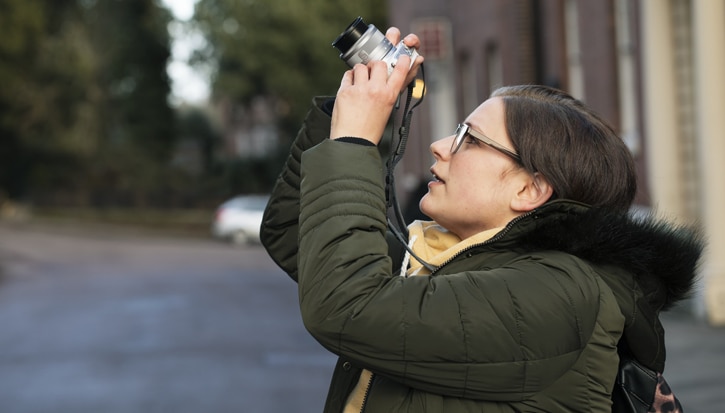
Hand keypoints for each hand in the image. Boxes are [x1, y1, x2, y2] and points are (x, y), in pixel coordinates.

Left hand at [330, 28, 423, 144]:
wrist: (352, 142)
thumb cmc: (370, 130)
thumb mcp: (386, 110)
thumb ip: (389, 93)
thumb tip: (390, 80)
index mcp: (389, 96)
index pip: (400, 71)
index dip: (402, 60)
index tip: (402, 55)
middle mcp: (376, 90)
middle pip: (379, 63)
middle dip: (376, 65)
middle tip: (372, 72)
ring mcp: (359, 89)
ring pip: (362, 66)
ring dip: (361, 71)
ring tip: (360, 81)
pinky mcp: (345, 91)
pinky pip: (348, 74)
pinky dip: (349, 78)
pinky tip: (351, 86)